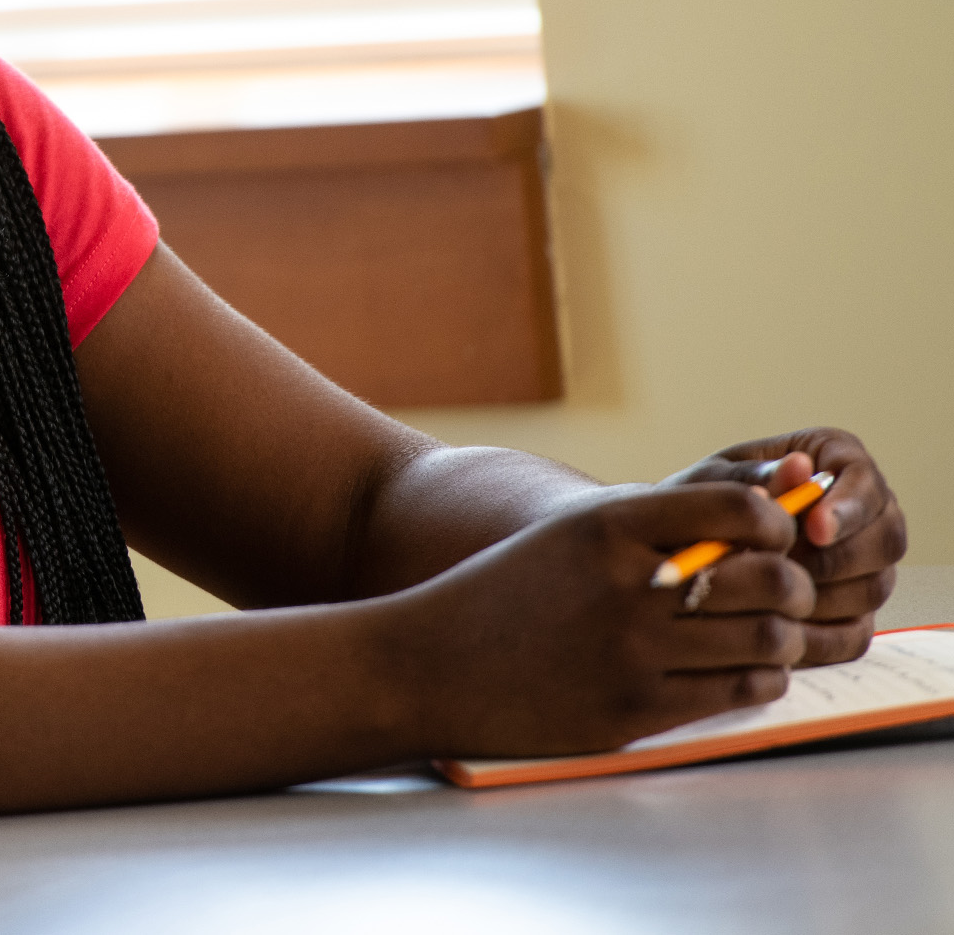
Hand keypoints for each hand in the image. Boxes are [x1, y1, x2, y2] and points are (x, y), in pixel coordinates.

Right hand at [394, 482, 813, 758]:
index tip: (770, 538)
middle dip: (791, 585)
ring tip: (763, 635)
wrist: (428, 664)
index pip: (738, 509)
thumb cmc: (503, 595)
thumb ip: (649, 530)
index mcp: (608, 525)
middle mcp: (627, 584)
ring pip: (766, 641)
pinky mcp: (635, 710)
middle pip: (768, 579)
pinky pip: (738, 692)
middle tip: (782, 592)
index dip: (774, 524)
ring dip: (779, 637)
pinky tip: (738, 671)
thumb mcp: (566, 537)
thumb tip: (749, 532)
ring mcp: (633, 652)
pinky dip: (756, 680)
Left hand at [662, 429, 906, 666]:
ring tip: (774, 595)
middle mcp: (861, 508)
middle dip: (839, 558)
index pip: (865, 480)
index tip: (814, 529)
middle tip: (792, 570)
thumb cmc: (700, 500)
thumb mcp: (715, 482)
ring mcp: (864, 560)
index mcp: (834, 458)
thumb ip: (756, 475)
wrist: (680, 546)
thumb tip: (799, 466)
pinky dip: (822, 630)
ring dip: (827, 595)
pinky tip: (780, 623)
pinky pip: (857, 628)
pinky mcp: (853, 606)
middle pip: (885, 538)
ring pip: (875, 585)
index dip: (847, 507)